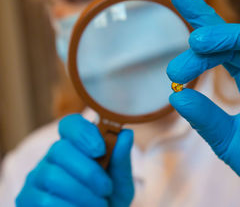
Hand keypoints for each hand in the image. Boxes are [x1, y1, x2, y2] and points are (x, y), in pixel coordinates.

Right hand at [16, 114, 133, 206]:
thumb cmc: (107, 200)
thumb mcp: (120, 182)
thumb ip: (121, 160)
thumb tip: (126, 134)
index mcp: (76, 146)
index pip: (70, 124)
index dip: (83, 132)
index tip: (100, 150)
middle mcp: (53, 157)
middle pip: (60, 149)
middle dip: (88, 171)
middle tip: (106, 188)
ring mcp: (37, 177)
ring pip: (51, 175)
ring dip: (81, 193)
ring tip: (99, 204)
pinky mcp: (28, 199)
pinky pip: (44, 200)